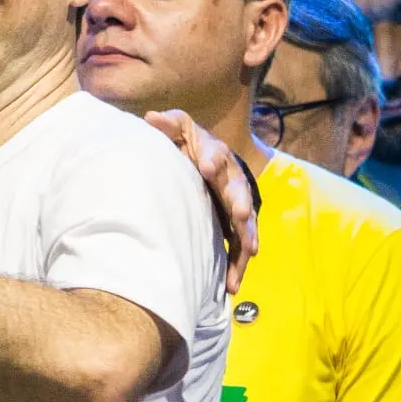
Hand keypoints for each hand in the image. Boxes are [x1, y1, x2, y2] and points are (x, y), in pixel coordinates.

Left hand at [145, 109, 257, 294]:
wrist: (208, 164)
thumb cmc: (190, 147)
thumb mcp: (180, 131)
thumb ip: (169, 125)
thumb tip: (152, 117)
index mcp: (215, 155)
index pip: (215, 153)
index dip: (211, 158)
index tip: (206, 166)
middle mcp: (231, 180)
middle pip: (238, 189)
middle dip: (239, 200)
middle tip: (239, 212)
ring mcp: (237, 205)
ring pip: (246, 222)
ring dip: (247, 235)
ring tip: (249, 251)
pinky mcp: (236, 227)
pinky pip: (239, 247)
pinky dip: (238, 264)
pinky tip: (232, 284)